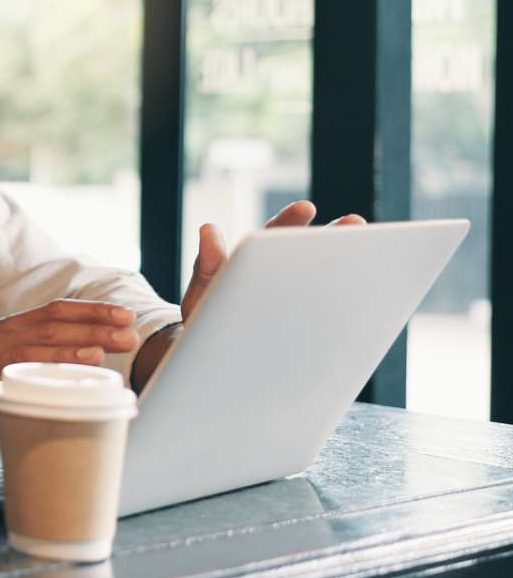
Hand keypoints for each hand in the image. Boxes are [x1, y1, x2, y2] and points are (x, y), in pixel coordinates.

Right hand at [0, 299, 137, 442]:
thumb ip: (26, 359)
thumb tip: (75, 365)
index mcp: (3, 332)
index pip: (53, 313)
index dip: (90, 312)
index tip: (124, 314)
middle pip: (48, 329)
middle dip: (92, 330)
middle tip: (129, 334)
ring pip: (26, 356)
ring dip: (63, 354)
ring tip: (97, 356)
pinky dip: (19, 397)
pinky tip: (42, 402)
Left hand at [182, 200, 365, 322]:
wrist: (209, 370)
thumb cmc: (206, 324)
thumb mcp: (202, 296)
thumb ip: (207, 266)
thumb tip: (208, 228)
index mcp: (252, 265)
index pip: (273, 237)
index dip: (290, 222)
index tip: (307, 208)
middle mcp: (279, 278)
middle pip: (308, 254)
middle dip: (332, 238)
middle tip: (356, 223)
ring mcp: (295, 303)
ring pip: (325, 282)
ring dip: (349, 270)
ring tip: (376, 259)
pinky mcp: (308, 331)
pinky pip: (332, 318)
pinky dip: (352, 308)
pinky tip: (374, 303)